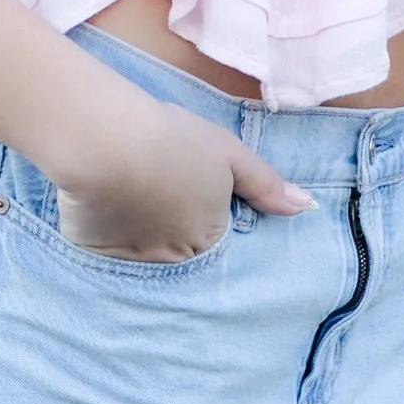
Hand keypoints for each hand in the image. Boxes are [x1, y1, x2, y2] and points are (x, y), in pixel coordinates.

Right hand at [53, 93, 314, 261]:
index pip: (214, 239)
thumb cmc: (174, 142)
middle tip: (159, 191)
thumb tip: (307, 207)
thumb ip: (266, 184)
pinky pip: (108, 250)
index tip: (189, 191)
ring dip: (141, 233)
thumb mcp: (228, 154)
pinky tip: (105, 203)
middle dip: (173, 228)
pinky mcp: (96, 253)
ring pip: (144, 252)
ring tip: (132, 195)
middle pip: (180, 250)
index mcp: (209, 239)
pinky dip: (107, 231)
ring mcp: (133, 262)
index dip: (203, 212)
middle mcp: (174, 262)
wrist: (108, 140)